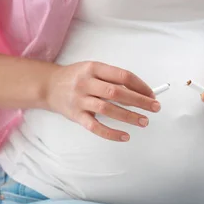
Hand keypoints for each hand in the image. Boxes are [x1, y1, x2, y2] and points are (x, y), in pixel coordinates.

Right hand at [44, 62, 160, 141]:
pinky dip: (111, 133)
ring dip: (129, 116)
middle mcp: (86, 83)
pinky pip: (95, 126)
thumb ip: (112, 78)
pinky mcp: (76, 115)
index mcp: (94, 68)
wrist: (48, 86)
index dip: (140, 86)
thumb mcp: (92, 69)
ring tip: (144, 121)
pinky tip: (124, 136)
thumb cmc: (76, 77)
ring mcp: (80, 100)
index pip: (122, 76)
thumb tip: (139, 92)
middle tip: (155, 108)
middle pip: (117, 92)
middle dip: (139, 101)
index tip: (151, 94)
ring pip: (108, 109)